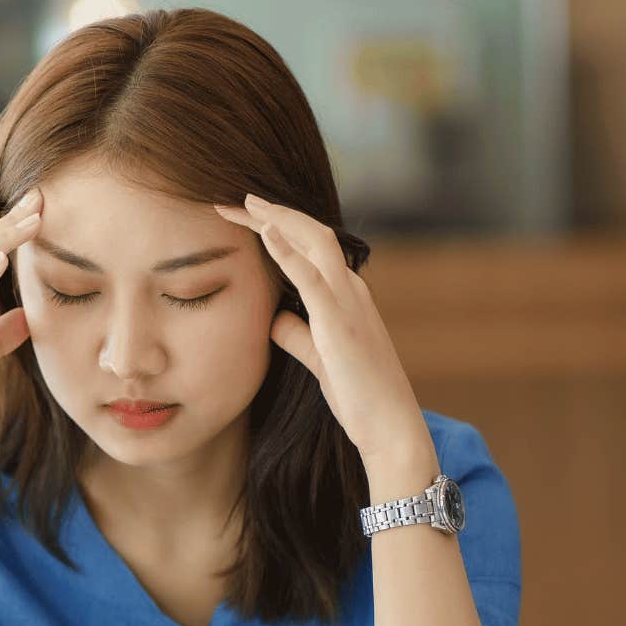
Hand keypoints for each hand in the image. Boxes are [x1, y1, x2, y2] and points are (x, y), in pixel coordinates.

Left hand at [214, 194, 428, 466]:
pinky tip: (264, 232)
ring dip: (277, 218)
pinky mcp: (338, 322)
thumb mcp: (319, 359)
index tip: (247, 217)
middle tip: (236, 199)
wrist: (389, 426)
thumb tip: (273, 319)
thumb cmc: (359, 396)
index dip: (280, 227)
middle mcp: (351, 289)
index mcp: (347, 295)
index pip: (312, 248)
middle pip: (311, 234)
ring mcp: (347, 302)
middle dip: (274, 212)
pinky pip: (310, 277)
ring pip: (313, 242)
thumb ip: (297, 335)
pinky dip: (286, 251)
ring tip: (244, 202)